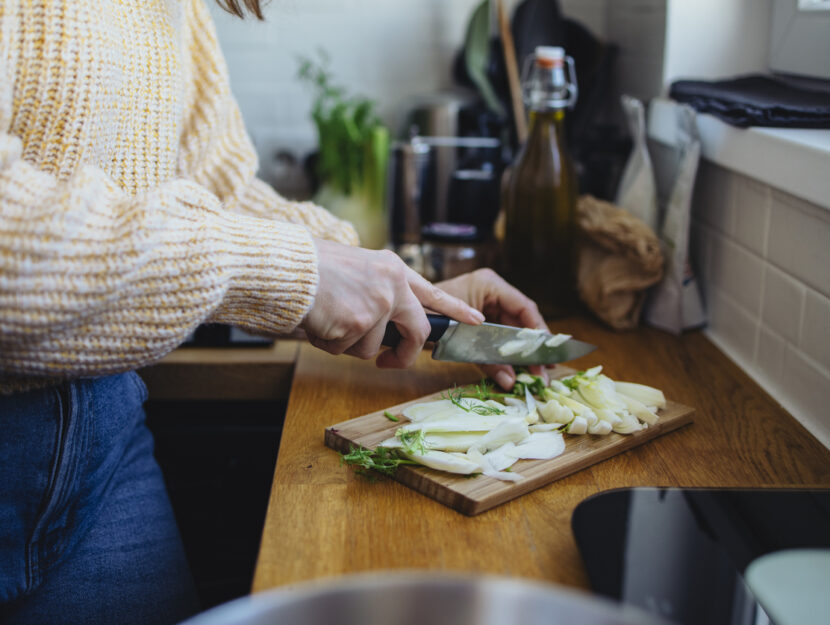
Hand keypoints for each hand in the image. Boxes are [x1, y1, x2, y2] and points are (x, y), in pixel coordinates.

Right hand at [301, 239, 484, 367]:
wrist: (288, 268)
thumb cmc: (313, 268)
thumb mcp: (358, 267)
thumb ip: (379, 289)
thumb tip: (387, 323)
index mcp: (392, 268)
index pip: (432, 293)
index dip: (455, 310)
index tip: (475, 320)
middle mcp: (392, 286)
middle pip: (416, 331)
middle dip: (405, 354)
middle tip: (391, 362)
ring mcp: (378, 306)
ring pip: (372, 347)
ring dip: (348, 342)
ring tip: (328, 316)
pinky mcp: (360, 325)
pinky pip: (347, 350)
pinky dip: (329, 343)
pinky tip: (319, 321)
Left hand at [435, 268, 547, 389]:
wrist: (403, 318)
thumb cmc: (428, 317)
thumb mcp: (460, 339)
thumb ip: (487, 360)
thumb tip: (511, 381)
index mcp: (489, 284)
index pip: (524, 307)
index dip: (538, 332)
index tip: (547, 353)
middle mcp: (493, 292)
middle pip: (522, 321)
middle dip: (532, 348)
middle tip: (546, 371)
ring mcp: (487, 305)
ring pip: (512, 331)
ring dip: (522, 354)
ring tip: (537, 375)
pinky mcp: (481, 320)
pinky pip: (499, 337)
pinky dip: (506, 354)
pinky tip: (518, 370)